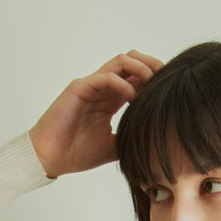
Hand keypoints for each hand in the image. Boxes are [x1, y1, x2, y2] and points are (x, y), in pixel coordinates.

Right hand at [28, 49, 163, 177]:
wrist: (51, 158)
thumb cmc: (76, 153)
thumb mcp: (113, 148)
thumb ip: (130, 139)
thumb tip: (152, 146)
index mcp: (110, 100)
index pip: (137, 78)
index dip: (154, 80)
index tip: (169, 91)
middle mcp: (102, 88)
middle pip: (132, 62)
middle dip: (152, 66)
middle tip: (166, 79)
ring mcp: (91, 85)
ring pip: (121, 61)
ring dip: (140, 68)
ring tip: (152, 83)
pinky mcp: (79, 88)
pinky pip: (105, 77)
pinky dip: (122, 84)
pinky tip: (132, 98)